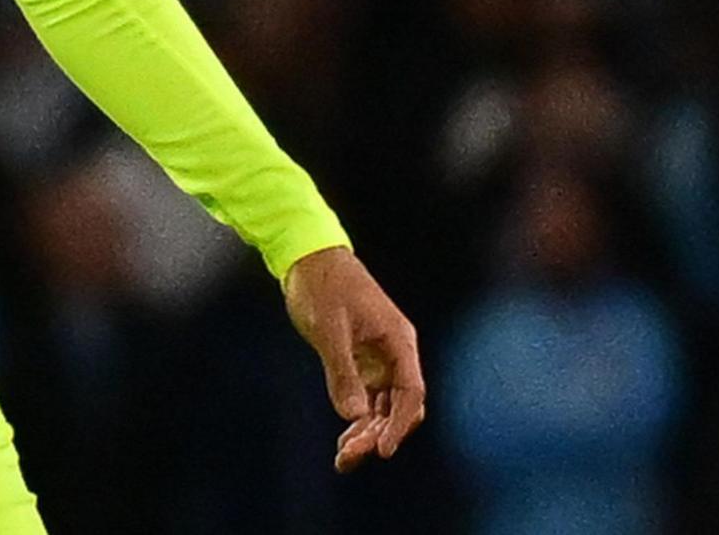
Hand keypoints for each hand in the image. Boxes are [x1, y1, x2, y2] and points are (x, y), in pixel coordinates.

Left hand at [284, 246, 424, 471]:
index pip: (410, 394)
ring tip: (344, 459)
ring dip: (367, 433)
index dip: (399, 425)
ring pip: (382, 407)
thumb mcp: (329, 329)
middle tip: (349, 456)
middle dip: (379, 435)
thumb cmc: (322, 285)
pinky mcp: (360, 362)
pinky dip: (357, 420)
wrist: (308, 258)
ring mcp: (378, 360)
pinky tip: (344, 441)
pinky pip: (366, 399)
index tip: (383, 450)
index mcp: (399, 342)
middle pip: (399, 407)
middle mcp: (394, 354)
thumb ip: (342, 370)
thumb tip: (353, 415)